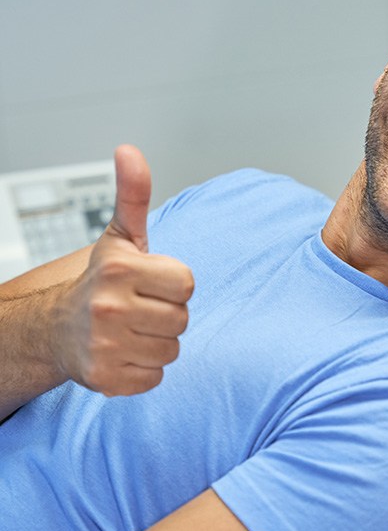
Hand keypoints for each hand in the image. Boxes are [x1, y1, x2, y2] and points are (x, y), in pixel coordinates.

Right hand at [56, 145, 193, 395]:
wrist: (57, 328)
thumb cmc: (102, 280)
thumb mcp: (121, 236)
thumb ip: (133, 195)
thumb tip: (129, 150)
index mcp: (120, 269)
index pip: (187, 283)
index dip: (172, 283)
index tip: (149, 282)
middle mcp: (109, 308)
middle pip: (183, 318)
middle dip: (166, 313)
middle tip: (139, 308)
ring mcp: (105, 347)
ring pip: (173, 349)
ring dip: (158, 341)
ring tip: (132, 329)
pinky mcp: (106, 380)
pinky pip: (156, 376)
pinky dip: (145, 368)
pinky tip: (124, 352)